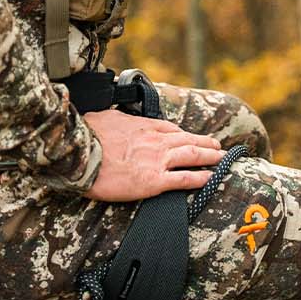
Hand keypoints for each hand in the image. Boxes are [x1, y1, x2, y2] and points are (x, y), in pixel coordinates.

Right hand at [82, 109, 223, 201]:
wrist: (79, 154)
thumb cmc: (87, 136)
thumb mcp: (106, 117)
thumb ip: (117, 119)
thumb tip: (114, 119)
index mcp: (142, 126)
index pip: (170, 129)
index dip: (184, 135)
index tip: (191, 138)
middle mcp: (154, 141)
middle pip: (187, 140)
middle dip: (205, 143)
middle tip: (218, 147)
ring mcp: (156, 160)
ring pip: (192, 156)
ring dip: (210, 157)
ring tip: (221, 159)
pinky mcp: (153, 181)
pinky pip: (184, 179)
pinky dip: (200, 178)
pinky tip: (211, 178)